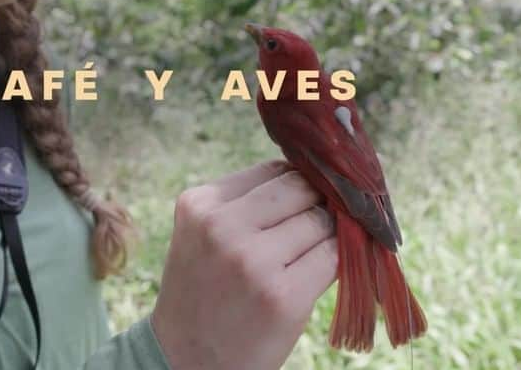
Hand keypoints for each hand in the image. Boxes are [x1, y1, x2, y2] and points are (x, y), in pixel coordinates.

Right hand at [150, 159, 338, 369]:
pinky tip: (314, 276)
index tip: (301, 205)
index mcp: (199, 204)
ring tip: (304, 259)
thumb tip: (318, 179)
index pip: (273, 170)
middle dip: (316, 204)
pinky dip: (335, 263)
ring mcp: (252, 260)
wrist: (185, 361)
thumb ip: (246, 204)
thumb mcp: (204, 236)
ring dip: (326, 236)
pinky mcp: (283, 296)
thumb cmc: (204, 293)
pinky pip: (333, 258)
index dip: (297, 185)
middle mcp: (222, 226)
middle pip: (300, 188)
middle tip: (312, 230)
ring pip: (320, 221)